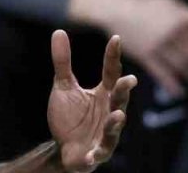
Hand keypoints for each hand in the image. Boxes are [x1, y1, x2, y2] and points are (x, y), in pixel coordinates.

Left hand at [48, 32, 137, 171]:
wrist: (62, 147)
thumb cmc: (69, 117)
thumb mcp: (63, 86)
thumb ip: (62, 61)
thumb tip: (58, 31)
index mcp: (104, 94)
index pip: (111, 73)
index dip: (113, 57)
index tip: (115, 38)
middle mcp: (109, 112)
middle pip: (118, 100)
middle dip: (123, 92)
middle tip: (129, 80)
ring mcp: (105, 134)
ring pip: (113, 129)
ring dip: (116, 123)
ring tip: (118, 115)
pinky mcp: (97, 154)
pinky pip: (98, 154)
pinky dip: (96, 155)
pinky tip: (92, 155)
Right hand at [98, 0, 187, 97]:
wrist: (117, 10)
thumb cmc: (143, 5)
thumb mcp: (167, 2)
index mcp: (177, 20)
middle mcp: (169, 33)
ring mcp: (157, 45)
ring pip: (178, 64)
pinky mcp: (145, 55)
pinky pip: (161, 72)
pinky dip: (171, 84)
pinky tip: (178, 92)